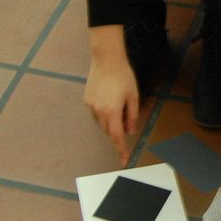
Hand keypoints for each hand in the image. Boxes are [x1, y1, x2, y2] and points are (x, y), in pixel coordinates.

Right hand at [84, 52, 138, 167]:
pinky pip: (96, 114)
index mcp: (112, 112)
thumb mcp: (133, 96)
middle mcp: (99, 112)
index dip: (121, 150)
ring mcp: (90, 106)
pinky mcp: (86, 100)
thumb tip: (130, 131)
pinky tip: (109, 99)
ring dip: (111, 121)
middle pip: (110, 131)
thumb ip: (132, 116)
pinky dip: (104, 114)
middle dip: (118, 130)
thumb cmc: (123, 76)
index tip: (124, 161)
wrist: (106, 59)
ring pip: (102, 123)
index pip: (117, 137)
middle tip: (127, 115)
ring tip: (119, 103)